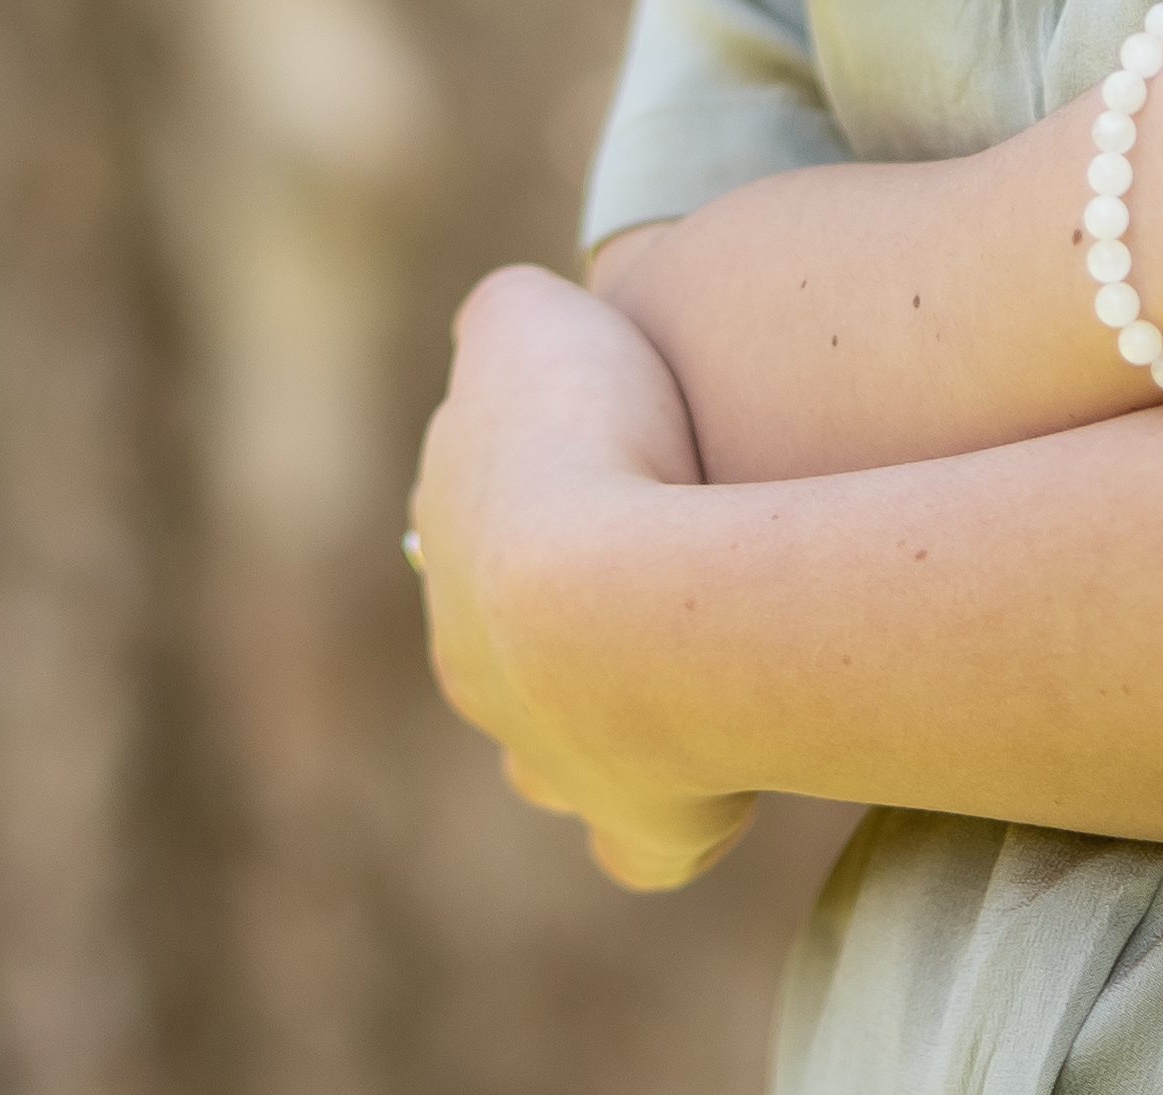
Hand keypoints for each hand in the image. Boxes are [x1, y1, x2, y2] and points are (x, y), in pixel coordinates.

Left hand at [407, 263, 758, 890]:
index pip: (467, 528)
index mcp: (449, 547)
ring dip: (607, 719)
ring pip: (553, 754)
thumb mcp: (529, 321)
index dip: (535, 495)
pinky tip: (713, 792)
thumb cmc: (584, 441)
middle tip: (652, 568)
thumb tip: (512, 321)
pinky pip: (644, 847)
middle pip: (498, 652)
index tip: (607, 467)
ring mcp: (548, 755)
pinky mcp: (637, 825)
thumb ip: (509, 315)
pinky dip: (672, 824)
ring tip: (685, 672)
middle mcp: (475, 664)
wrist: (619, 596)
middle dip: (555, 621)